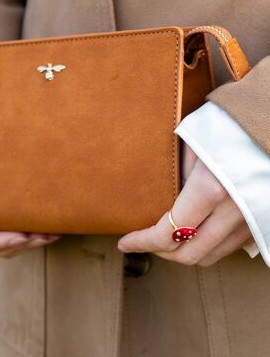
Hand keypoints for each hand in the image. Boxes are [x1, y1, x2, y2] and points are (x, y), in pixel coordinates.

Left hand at [117, 144, 252, 266]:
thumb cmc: (229, 125)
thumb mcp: (193, 146)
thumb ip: (176, 178)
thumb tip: (162, 202)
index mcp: (211, 189)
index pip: (167, 234)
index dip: (142, 243)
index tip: (125, 242)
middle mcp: (234, 212)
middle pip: (189, 254)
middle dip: (160, 252)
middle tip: (143, 242)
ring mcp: (251, 220)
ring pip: (210, 255)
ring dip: (183, 251)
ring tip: (165, 238)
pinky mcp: (262, 220)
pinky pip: (228, 246)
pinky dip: (206, 244)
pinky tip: (192, 231)